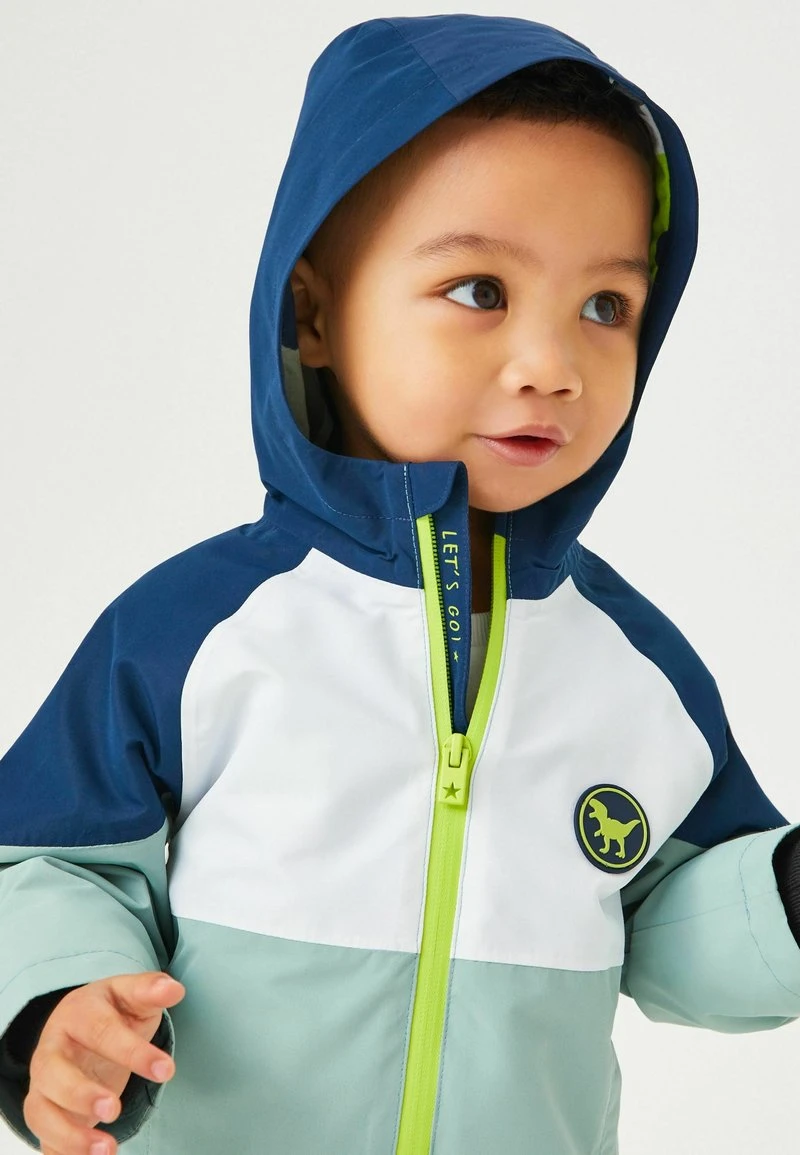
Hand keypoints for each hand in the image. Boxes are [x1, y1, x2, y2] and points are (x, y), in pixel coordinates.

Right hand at [22, 970, 184, 1154]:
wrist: (77, 1024)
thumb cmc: (111, 1011)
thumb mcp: (129, 994)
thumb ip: (150, 990)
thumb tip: (175, 989)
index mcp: (77, 1012)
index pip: (101, 1030)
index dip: (132, 1051)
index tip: (167, 1070)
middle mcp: (52, 1047)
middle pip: (54, 1072)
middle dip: (82, 1094)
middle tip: (115, 1110)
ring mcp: (42, 1082)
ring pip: (41, 1110)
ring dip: (71, 1134)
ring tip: (108, 1149)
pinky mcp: (42, 1109)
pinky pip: (43, 1135)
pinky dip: (62, 1150)